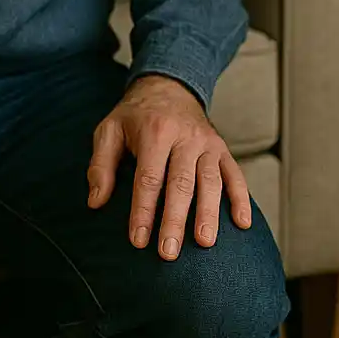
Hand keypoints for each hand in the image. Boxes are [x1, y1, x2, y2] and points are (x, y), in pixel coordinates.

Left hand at [87, 75, 250, 260]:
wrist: (169, 86)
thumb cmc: (135, 116)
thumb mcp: (109, 131)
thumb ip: (100, 166)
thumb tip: (96, 203)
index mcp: (154, 131)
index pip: (149, 178)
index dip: (143, 210)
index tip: (139, 240)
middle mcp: (185, 137)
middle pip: (181, 183)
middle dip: (175, 220)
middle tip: (169, 251)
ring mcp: (208, 143)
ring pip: (211, 181)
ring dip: (209, 213)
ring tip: (204, 243)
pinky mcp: (222, 149)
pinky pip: (235, 175)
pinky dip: (241, 199)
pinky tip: (242, 223)